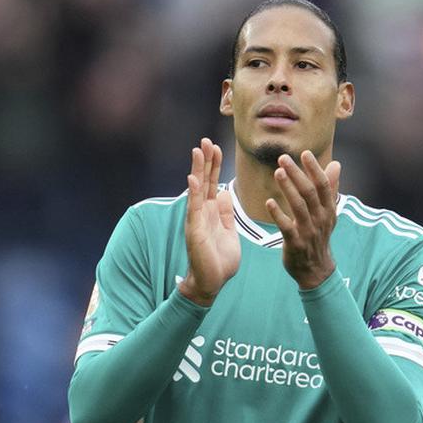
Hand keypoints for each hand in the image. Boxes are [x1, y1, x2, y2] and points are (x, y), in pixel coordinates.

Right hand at [178, 138, 239, 305]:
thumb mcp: (229, 232)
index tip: (216, 147)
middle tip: (206, 140)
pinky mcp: (194, 230)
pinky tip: (193, 178)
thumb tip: (224, 195)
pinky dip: (193, 193)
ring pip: (197, 189)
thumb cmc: (220, 260)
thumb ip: (226, 214)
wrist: (212, 283)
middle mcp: (202, 212)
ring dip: (198, 170)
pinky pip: (194, 209)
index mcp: (212, 212)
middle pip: (204, 181)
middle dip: (206, 160)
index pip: (212, 183)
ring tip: (198, 150)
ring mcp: (197, 220)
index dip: (214, 165)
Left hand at [266, 151, 341, 289]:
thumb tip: (337, 164)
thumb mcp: (328, 213)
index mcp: (329, 209)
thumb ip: (330, 188)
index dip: (314, 169)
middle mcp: (320, 219)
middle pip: (309, 192)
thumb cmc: (319, 236)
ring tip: (278, 172)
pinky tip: (269, 202)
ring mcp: (308, 232)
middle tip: (282, 157)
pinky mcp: (295, 243)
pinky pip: (286, 227)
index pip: (323, 185)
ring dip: (288, 188)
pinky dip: (278, 214)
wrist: (316, 270)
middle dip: (297, 173)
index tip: (304, 153)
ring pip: (299, 206)